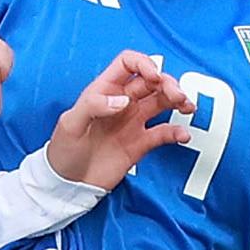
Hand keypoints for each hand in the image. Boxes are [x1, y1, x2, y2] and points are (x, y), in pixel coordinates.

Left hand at [44, 53, 197, 191]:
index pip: (128, 64)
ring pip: (162, 102)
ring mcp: (133, 122)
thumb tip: (124, 101)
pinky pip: (164, 133)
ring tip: (187, 106)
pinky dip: (177, 132)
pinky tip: (183, 135)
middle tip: (176, 96)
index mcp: (104, 91)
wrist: (67, 186)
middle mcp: (122, 102)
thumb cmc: (62, 152)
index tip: (154, 77)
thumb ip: (93, 106)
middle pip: (152, 81)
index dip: (144, 64)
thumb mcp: (70, 125)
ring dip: (178, 100)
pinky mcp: (140, 144)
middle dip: (168, 83)